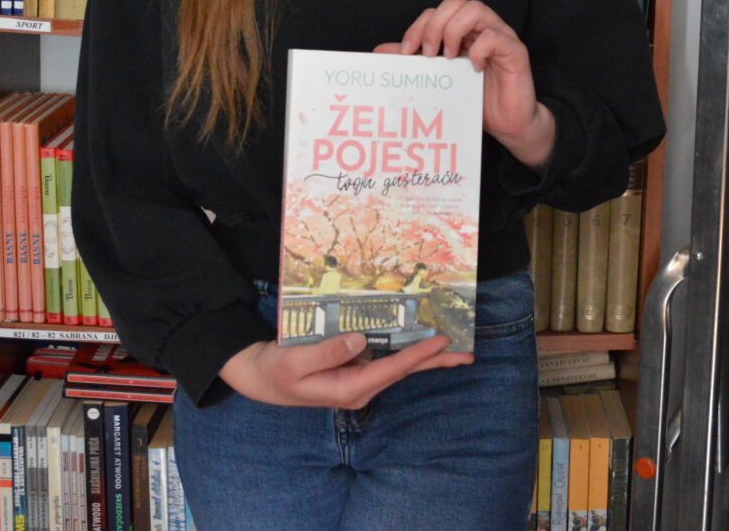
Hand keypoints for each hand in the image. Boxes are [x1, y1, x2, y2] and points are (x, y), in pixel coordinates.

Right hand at [218, 333, 472, 408]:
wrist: (260, 377)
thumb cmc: (275, 370)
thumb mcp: (294, 362)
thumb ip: (327, 351)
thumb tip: (359, 340)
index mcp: (348, 389)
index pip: (390, 370)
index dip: (417, 355)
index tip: (441, 341)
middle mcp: (359, 388)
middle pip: (404, 372)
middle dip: (436, 362)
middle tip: (468, 354)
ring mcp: (358, 380)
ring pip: (399, 366)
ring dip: (426, 357)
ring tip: (455, 348)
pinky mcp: (355, 370)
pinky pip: (386, 359)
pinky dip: (406, 349)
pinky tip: (422, 341)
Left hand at [375, 0, 556, 167]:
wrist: (509, 125)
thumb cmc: (477, 101)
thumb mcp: (439, 81)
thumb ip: (414, 63)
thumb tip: (380, 52)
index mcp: (463, 32)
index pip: (436, 11)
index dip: (418, 26)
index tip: (406, 52)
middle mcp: (482, 28)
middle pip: (455, 2)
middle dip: (434, 25)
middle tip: (427, 54)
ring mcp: (501, 37)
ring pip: (476, 9)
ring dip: (454, 31)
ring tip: (448, 57)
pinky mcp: (516, 52)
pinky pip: (495, 37)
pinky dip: (479, 49)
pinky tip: (473, 68)